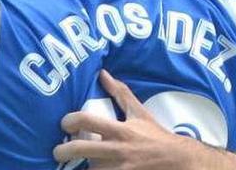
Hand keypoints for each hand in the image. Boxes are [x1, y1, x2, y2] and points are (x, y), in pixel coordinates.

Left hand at [53, 71, 194, 169]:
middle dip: (63, 151)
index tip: (64, 124)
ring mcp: (120, 168)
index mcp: (119, 130)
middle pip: (81, 148)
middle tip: (57, 152)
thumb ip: (120, 93)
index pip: (87, 120)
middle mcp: (117, 149)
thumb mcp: (139, 112)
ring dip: (81, 168)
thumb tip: (102, 73)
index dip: (70, 120)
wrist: (178, 160)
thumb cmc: (156, 135)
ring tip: (73, 166)